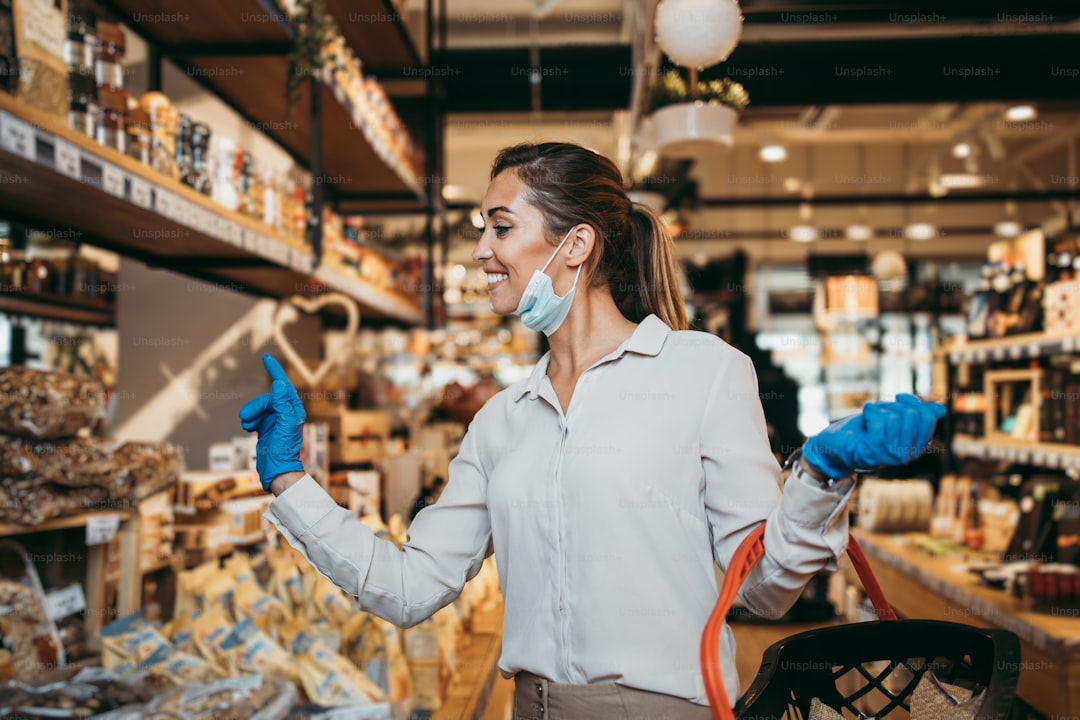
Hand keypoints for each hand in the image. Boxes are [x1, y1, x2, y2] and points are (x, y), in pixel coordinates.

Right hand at [239, 353, 305, 490]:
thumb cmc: (284, 449)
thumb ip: (281, 404)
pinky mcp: (265, 426)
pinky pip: (253, 416)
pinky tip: (248, 429)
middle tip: (245, 420)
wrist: (277, 470)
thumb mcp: (284, 424)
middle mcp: (285, 412)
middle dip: (254, 407)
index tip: (265, 357)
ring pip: (257, 407)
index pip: (283, 384)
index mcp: (293, 409)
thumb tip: (278, 384)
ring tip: (247, 426)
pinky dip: (248, 421)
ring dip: (250, 415)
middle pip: (265, 399)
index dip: (275, 370)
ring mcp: (274, 419)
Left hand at [801, 394, 945, 478]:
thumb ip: (916, 413)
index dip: (913, 402)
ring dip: (878, 411)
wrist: (833, 447)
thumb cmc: (863, 430)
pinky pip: (879, 420)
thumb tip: (941, 409)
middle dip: (892, 406)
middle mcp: (908, 455)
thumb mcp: (892, 417)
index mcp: (917, 447)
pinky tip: (863, 420)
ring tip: (868, 422)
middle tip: (878, 415)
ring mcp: (891, 456)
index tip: (898, 400)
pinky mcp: (873, 452)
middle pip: (912, 414)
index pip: (928, 417)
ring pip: (894, 416)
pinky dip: (869, 412)